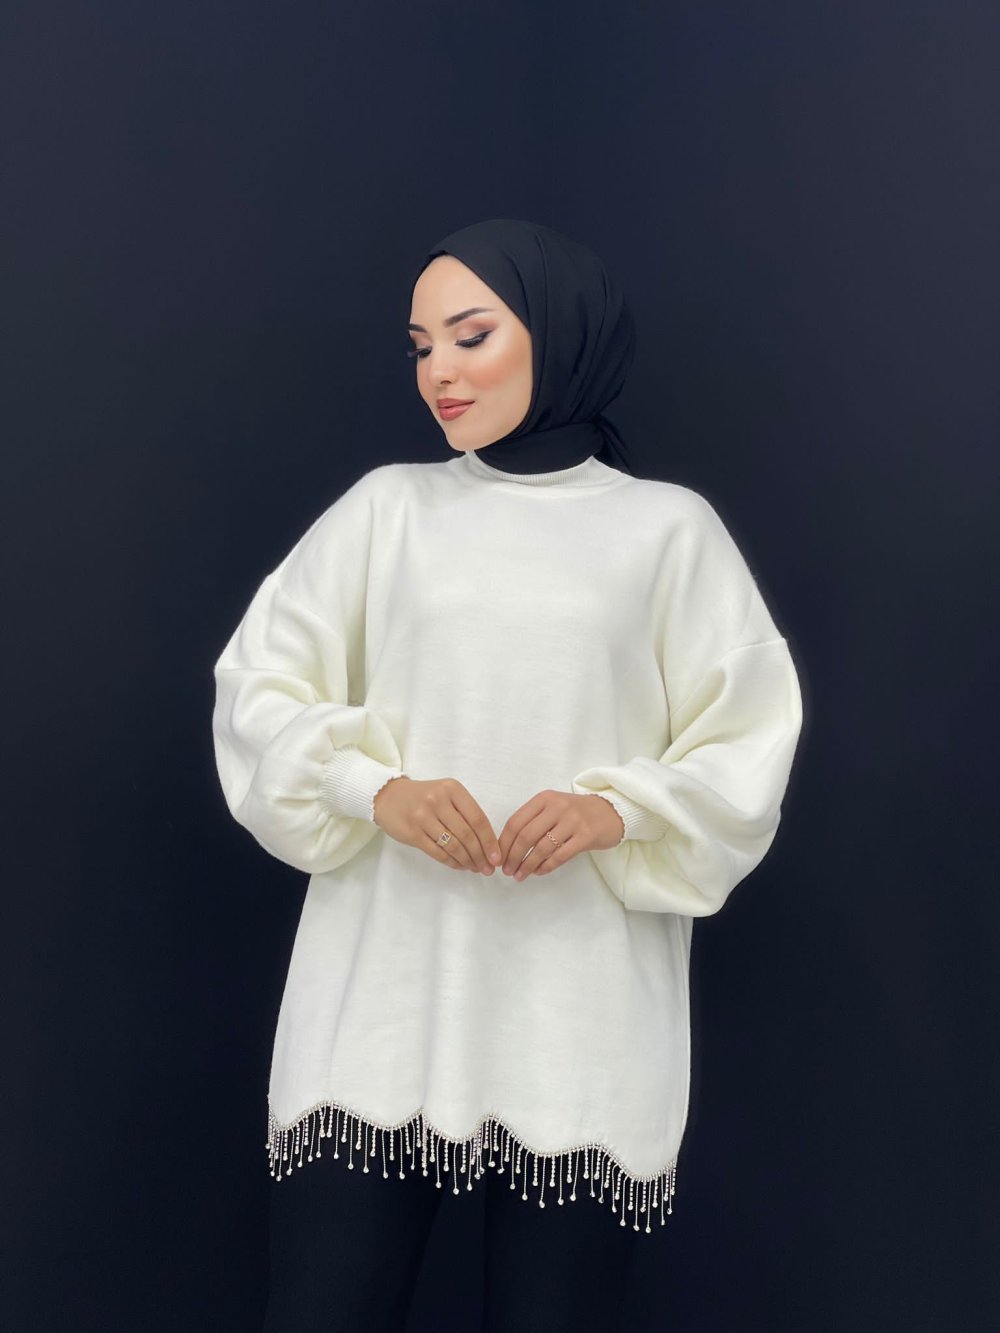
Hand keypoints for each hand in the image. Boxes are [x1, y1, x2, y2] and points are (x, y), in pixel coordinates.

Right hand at [373, 776, 502, 874]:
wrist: (388, 796)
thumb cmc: (423, 797)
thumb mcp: (446, 794)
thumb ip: (465, 812)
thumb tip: (488, 843)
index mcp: (453, 789)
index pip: (478, 819)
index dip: (490, 841)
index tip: (497, 857)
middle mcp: (438, 801)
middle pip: (467, 834)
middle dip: (481, 855)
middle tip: (488, 869)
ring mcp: (423, 817)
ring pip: (453, 845)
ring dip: (467, 861)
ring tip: (475, 868)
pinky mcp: (412, 833)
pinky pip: (438, 852)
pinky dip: (452, 862)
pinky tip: (459, 866)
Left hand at [496, 791, 624, 881]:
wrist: (611, 812)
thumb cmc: (576, 812)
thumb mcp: (553, 807)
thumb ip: (533, 821)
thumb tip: (508, 847)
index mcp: (544, 799)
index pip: (516, 822)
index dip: (504, 843)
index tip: (498, 858)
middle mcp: (557, 807)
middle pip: (526, 836)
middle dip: (513, 857)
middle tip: (507, 871)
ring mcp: (573, 821)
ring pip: (542, 848)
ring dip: (527, 865)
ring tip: (520, 875)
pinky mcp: (586, 836)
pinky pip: (560, 856)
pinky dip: (546, 867)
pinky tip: (538, 872)